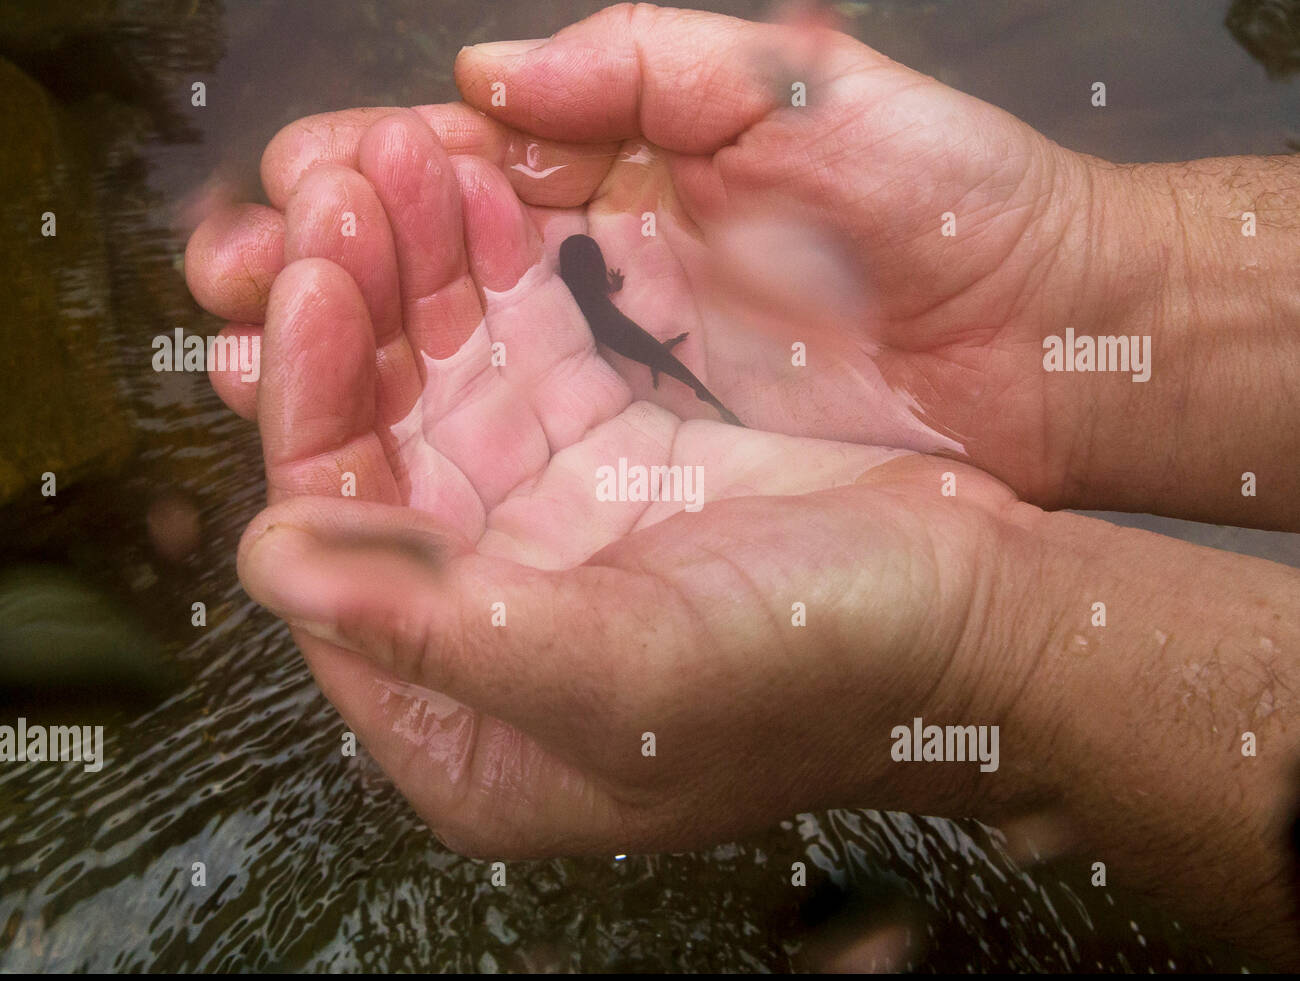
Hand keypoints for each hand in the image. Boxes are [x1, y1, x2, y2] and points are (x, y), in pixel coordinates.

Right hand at [188, 6, 1106, 499]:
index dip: (365, 179)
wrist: (1047, 345)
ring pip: (447, 363)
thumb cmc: (945, 203)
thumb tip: (480, 79)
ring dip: (346, 364)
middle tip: (244, 288)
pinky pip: (512, 450)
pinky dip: (426, 446)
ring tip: (261, 365)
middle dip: (323, 272)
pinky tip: (352, 448)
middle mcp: (601, 271)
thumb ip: (637, 65)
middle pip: (425, 270)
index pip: (453, 167)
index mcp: (621, 167)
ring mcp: (619, 370)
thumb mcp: (793, 90)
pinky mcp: (647, 457)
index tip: (304, 200)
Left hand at [233, 110, 1035, 855]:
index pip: (336, 556)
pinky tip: (479, 198)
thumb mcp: (627, 673)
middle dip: (354, 319)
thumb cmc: (828, 671)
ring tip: (396, 168)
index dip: (309, 415)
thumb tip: (271, 563)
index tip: (308, 291)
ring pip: (441, 392)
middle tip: (342, 194)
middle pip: (378, 456)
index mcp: (467, 726)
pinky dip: (499, 281)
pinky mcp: (611, 465)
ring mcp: (548, 541)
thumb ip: (441, 633)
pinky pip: (524, 361)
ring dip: (416, 278)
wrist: (978, 612)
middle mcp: (488, 632)